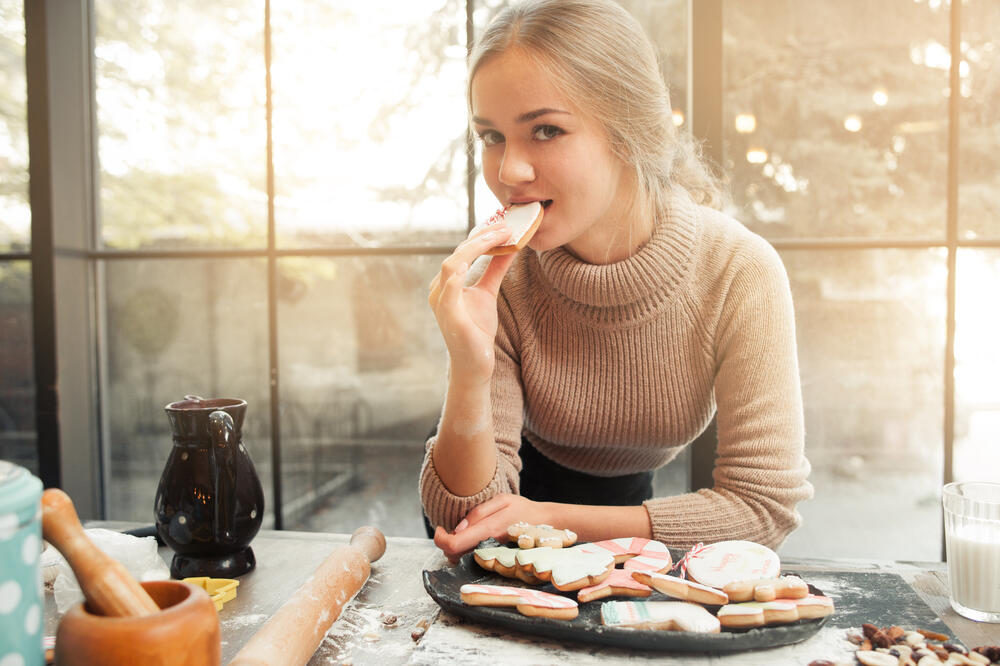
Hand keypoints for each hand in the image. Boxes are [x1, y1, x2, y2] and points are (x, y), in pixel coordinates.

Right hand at [428, 226, 516, 379]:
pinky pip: (448, 292)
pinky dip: (457, 275)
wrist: (474, 363)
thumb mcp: (488, 292)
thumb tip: (511, 246)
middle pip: (458, 254)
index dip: (483, 236)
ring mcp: (441, 302)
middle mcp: (438, 289)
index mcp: (445, 282)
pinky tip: (470, 261)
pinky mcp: (449, 316)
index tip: (505, 226)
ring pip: (452, 266)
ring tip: (496, 236)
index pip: (462, 251)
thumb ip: (495, 269)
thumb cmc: (476, 329)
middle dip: (482, 238)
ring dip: (475, 248)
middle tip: (505, 226)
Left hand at [433, 493, 549, 562]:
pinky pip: (472, 558)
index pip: (453, 545)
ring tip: (463, 532)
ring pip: (462, 559)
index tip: (439, 529)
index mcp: (488, 531)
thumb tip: (458, 529)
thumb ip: (478, 513)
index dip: (440, 539)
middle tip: (450, 529)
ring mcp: (491, 556)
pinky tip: (472, 538)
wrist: (546, 524)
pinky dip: (466, 550)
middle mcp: (488, 547)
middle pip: (454, 555)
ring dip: (456, 547)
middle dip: (446, 543)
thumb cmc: (523, 509)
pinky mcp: (494, 559)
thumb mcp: (501, 500)